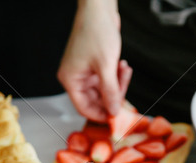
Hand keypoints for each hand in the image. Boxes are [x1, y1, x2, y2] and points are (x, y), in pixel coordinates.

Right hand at [57, 0, 131, 121]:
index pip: (84, 108)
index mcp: (71, 79)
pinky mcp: (95, 65)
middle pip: (96, 100)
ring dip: (118, 84)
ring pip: (104, 90)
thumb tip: (114, 111)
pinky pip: (107, 79)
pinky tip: (122, 66)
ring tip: (124, 71)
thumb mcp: (106, 66)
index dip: (101, 114)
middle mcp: (76, 77)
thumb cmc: (96, 29)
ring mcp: (86, 71)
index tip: (115, 118)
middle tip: (125, 92)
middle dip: (113, 96)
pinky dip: (117, 76)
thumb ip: (110, 92)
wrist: (99, 6)